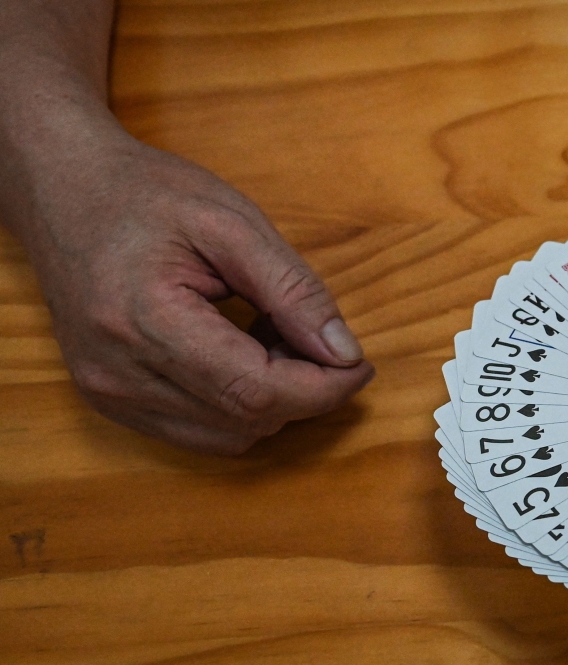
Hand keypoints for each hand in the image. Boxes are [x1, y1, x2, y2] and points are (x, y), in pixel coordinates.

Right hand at [15, 127, 373, 453]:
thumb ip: (293, 290)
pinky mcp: (112, 402)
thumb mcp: (233, 223)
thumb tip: (344, 352)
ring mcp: (109, 394)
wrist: (64, 191)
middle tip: (318, 336)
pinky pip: (200, 431)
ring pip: (228, 436)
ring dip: (273, 400)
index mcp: (143, 319)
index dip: (322, 389)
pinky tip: (244, 354)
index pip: (255, 391)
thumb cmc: (145, 195)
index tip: (359, 365)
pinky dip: (240, 405)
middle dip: (304, 391)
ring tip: (275, 337)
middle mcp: (117, 373)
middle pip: (245, 420)